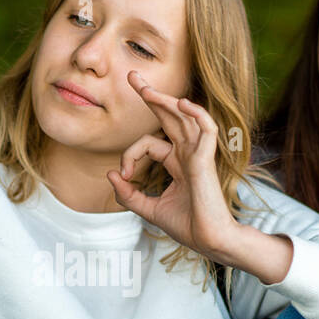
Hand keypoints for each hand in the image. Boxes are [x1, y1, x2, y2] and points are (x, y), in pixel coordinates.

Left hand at [106, 71, 241, 261]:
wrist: (208, 241)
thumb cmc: (186, 226)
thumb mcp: (148, 209)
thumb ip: (128, 194)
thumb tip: (110, 175)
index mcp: (177, 163)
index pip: (149, 144)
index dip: (130, 154)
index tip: (124, 175)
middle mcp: (188, 154)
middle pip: (169, 116)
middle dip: (151, 96)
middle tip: (132, 76)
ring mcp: (199, 154)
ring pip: (184, 116)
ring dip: (164, 100)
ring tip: (143, 87)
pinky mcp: (207, 160)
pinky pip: (206, 128)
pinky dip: (196, 114)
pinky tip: (181, 102)